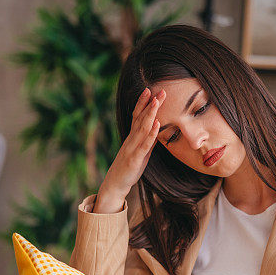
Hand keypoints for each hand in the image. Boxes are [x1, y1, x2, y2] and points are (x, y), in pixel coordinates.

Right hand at [94, 88, 163, 212]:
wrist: (115, 184)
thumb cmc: (128, 168)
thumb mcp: (140, 153)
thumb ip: (147, 141)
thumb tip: (156, 131)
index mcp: (132, 137)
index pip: (137, 117)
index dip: (143, 103)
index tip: (150, 90)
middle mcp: (131, 139)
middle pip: (141, 118)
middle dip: (150, 104)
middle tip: (159, 91)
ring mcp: (132, 148)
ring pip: (142, 128)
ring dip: (150, 114)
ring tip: (157, 101)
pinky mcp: (135, 158)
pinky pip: (145, 144)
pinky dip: (151, 134)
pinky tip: (157, 124)